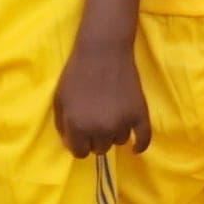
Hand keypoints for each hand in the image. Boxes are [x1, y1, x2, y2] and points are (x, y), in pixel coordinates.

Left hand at [55, 26, 150, 158]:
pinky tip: (135, 147)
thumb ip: (62, 126)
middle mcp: (100, 129)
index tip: (82, 133)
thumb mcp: (59, 100)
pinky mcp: (139, 114)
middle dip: (96, 138)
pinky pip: (143, 138)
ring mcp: (122, 123)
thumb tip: (70, 144)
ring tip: (111, 115)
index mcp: (77, 126)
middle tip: (96, 121)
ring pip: (118, 141)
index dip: (79, 143)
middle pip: (100, 149)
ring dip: (114, 133)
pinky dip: (140, 145)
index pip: (80, 152)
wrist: (103, 51)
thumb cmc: (76, 73)